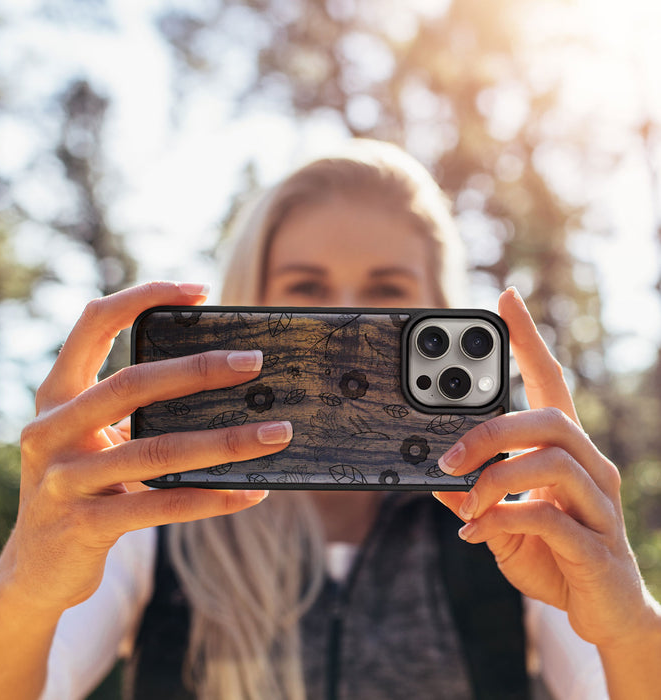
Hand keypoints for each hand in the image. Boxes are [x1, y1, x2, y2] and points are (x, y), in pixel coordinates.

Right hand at [6, 282, 290, 613]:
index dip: (143, 298)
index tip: (200, 290)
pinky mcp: (84, 525)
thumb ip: (134, 412)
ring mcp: (63, 479)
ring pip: (158, 450)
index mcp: (57, 396)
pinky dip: (214, 498)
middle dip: (199, 369)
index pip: (94, 324)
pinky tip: (253, 492)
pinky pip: (163, 505)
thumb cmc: (82, 487)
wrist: (35, 570)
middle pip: (133, 383)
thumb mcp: (93, 441)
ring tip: (277, 433)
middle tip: (255, 362)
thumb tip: (223, 387)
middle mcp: (51, 430)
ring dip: (227, 441)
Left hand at [434, 287, 656, 649]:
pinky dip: (502, 519)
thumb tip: (435, 477)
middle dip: (491, 430)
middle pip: (550, 419)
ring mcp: (599, 505)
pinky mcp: (597, 546)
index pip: (550, 382)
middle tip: (448, 456)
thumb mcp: (501, 520)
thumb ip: (474, 496)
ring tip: (462, 500)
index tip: (506, 299)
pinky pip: (549, 518)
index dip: (529, 340)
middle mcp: (590, 467)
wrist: (603, 613)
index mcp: (565, 451)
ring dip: (494, 478)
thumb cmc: (553, 554)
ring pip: (552, 462)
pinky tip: (475, 533)